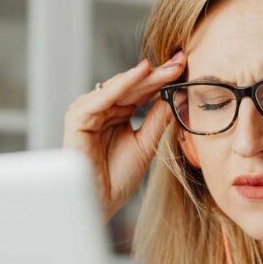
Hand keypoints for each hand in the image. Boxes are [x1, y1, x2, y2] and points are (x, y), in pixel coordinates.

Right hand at [62, 51, 185, 220]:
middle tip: (180, 60)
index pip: (140, 91)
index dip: (162, 79)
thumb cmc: (117, 179)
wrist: (100, 203)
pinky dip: (122, 84)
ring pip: (118, 87)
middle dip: (157, 74)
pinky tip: (141, 73)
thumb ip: (157, 119)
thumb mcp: (146, 144)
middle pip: (131, 86)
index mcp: (115, 114)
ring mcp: (87, 112)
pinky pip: (102, 97)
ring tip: (167, 68)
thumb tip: (176, 94)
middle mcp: (100, 109)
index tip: (185, 66)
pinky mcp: (77, 118)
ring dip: (143, 77)